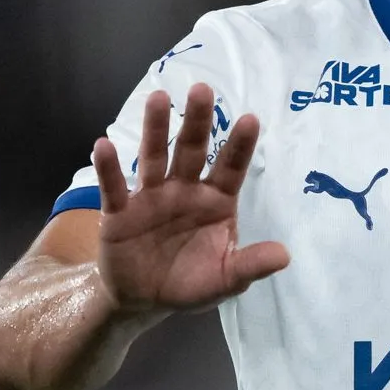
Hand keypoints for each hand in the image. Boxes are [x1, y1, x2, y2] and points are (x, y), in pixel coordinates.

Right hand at [91, 81, 289, 312]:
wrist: (142, 301)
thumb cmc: (190, 282)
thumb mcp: (224, 279)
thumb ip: (250, 265)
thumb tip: (285, 256)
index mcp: (215, 200)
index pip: (231, 167)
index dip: (239, 145)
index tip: (251, 119)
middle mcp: (185, 190)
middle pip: (192, 149)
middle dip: (197, 121)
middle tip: (202, 89)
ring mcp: (152, 197)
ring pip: (154, 156)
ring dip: (155, 128)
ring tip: (158, 98)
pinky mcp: (120, 212)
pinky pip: (114, 187)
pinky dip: (109, 168)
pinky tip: (104, 145)